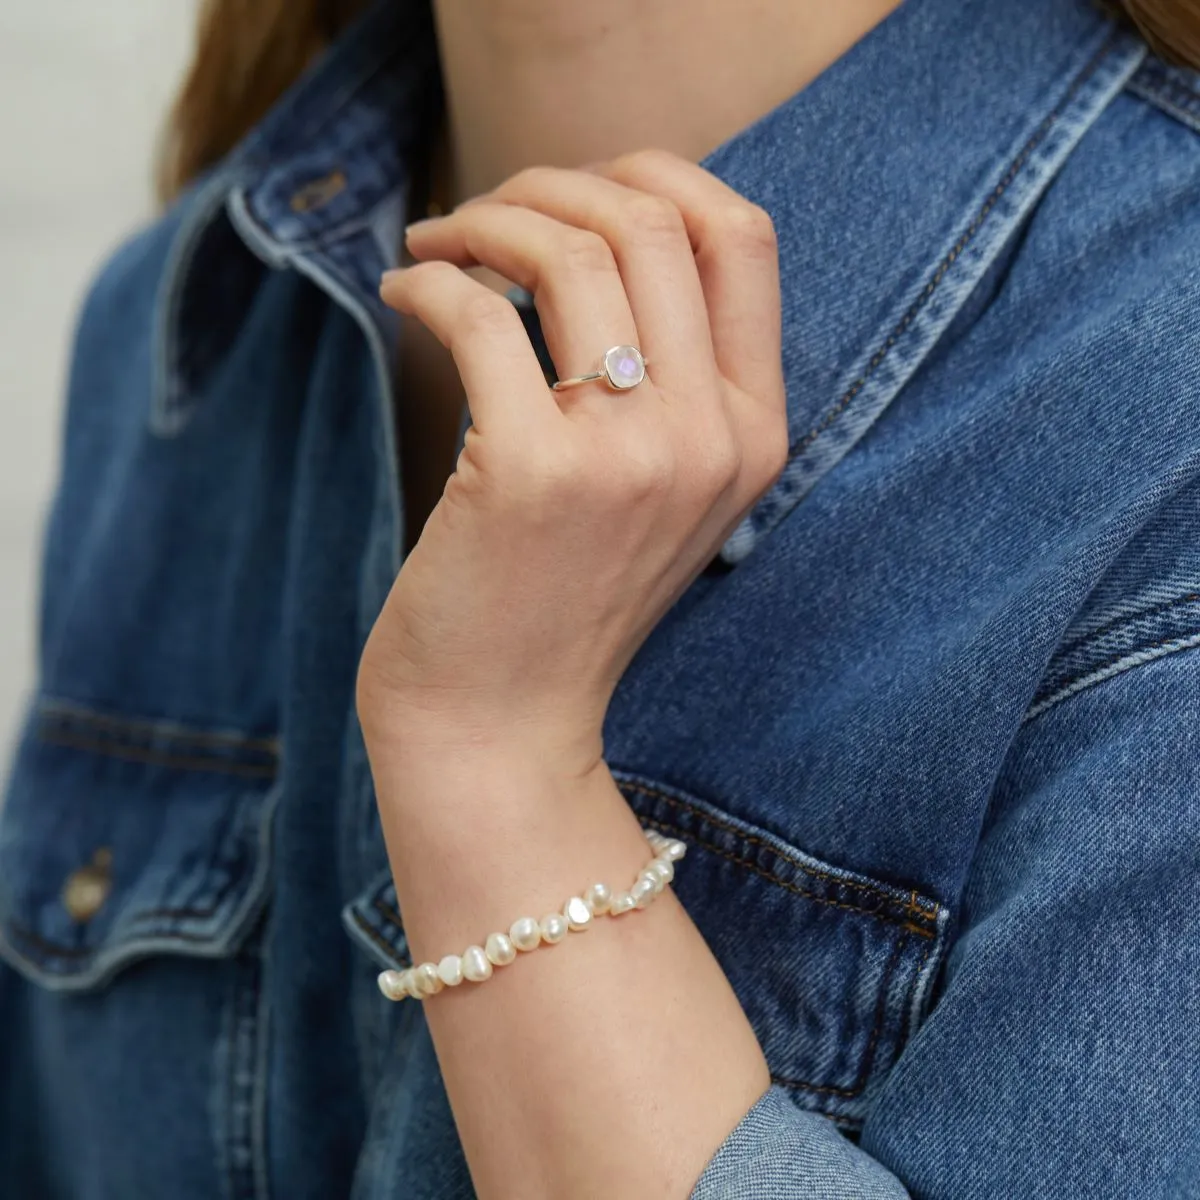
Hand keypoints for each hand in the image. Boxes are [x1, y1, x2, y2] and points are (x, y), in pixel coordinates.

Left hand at [358, 148, 787, 779]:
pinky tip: (404, 294)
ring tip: (436, 248)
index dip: (654, 177)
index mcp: (754, 433)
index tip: (574, 189)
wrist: (503, 727)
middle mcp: (709, 439)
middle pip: (649, 220)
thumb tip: (593, 225)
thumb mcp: (655, 489)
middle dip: (547, 184)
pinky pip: (478, 314)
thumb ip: (664, 374)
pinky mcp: (529, 475)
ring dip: (483, 220)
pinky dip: (428, 282)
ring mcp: (628, 459)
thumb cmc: (561, 598)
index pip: (741, 237)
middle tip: (480, 216)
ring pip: (569, 250)